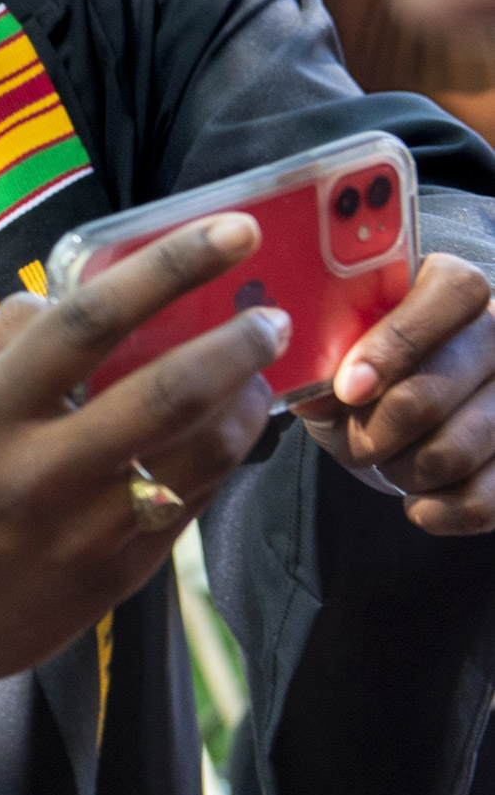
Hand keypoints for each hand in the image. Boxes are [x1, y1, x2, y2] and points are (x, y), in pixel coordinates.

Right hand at [0, 214, 282, 763]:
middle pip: (166, 393)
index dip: (166, 269)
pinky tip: (220, 436)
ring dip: (244, 407)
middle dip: (236, 344)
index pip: (87, 322)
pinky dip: (215, 462)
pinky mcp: (112, 579)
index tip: (228, 232)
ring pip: (198, 456)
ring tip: (257, 377)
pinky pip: (185, 508)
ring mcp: (85, 530)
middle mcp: (41, 469)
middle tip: (273, 317)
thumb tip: (56, 297)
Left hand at [293, 251, 494, 533]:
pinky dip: (440, 510)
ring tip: (386, 461)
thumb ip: (328, 358)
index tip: (348, 388)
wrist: (409, 413)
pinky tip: (419, 503)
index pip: (452, 293)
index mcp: (455, 284)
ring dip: (403, 470)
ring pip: (457, 450)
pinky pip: (485, 499)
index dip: (396, 344)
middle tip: (356, 442)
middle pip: (437, 388)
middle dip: (377, 429)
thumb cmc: (367, 369)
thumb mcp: (340, 350)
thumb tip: (316, 397)